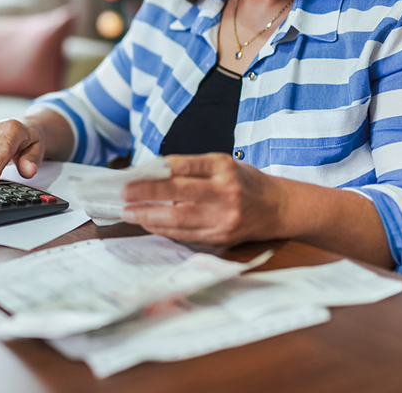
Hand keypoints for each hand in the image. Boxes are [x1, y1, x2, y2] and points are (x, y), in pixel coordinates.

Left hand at [121, 154, 286, 245]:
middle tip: (125, 194)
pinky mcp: (220, 237)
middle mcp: (226, 193)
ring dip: (150, 217)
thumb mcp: (222, 164)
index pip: (185, 167)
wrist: (276, 208)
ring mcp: (223, 218)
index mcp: (225, 168)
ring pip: (180, 220)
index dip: (157, 171)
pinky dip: (163, 229)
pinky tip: (148, 223)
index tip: (134, 174)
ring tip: (129, 212)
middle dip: (148, 195)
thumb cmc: (244, 181)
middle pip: (180, 195)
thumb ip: (190, 168)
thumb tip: (151, 174)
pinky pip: (185, 235)